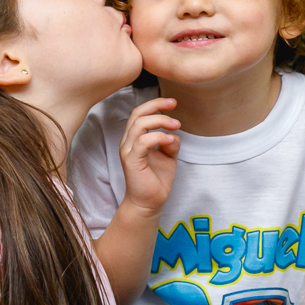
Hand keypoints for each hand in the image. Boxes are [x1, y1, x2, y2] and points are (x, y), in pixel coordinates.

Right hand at [119, 97, 180, 214]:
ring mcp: (128, 151)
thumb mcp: (168, 156)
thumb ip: (170, 142)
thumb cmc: (157, 179)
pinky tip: (169, 141)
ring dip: (160, 121)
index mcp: (135, 138)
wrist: (150, 202)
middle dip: (156, 105)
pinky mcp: (131, 161)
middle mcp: (128, 142)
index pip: (140, 113)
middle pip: (137, 114)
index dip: (155, 104)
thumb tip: (174, 133)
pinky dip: (157, 137)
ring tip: (176, 125)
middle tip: (174, 106)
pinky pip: (142, 142)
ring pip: (139, 125)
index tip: (172, 102)